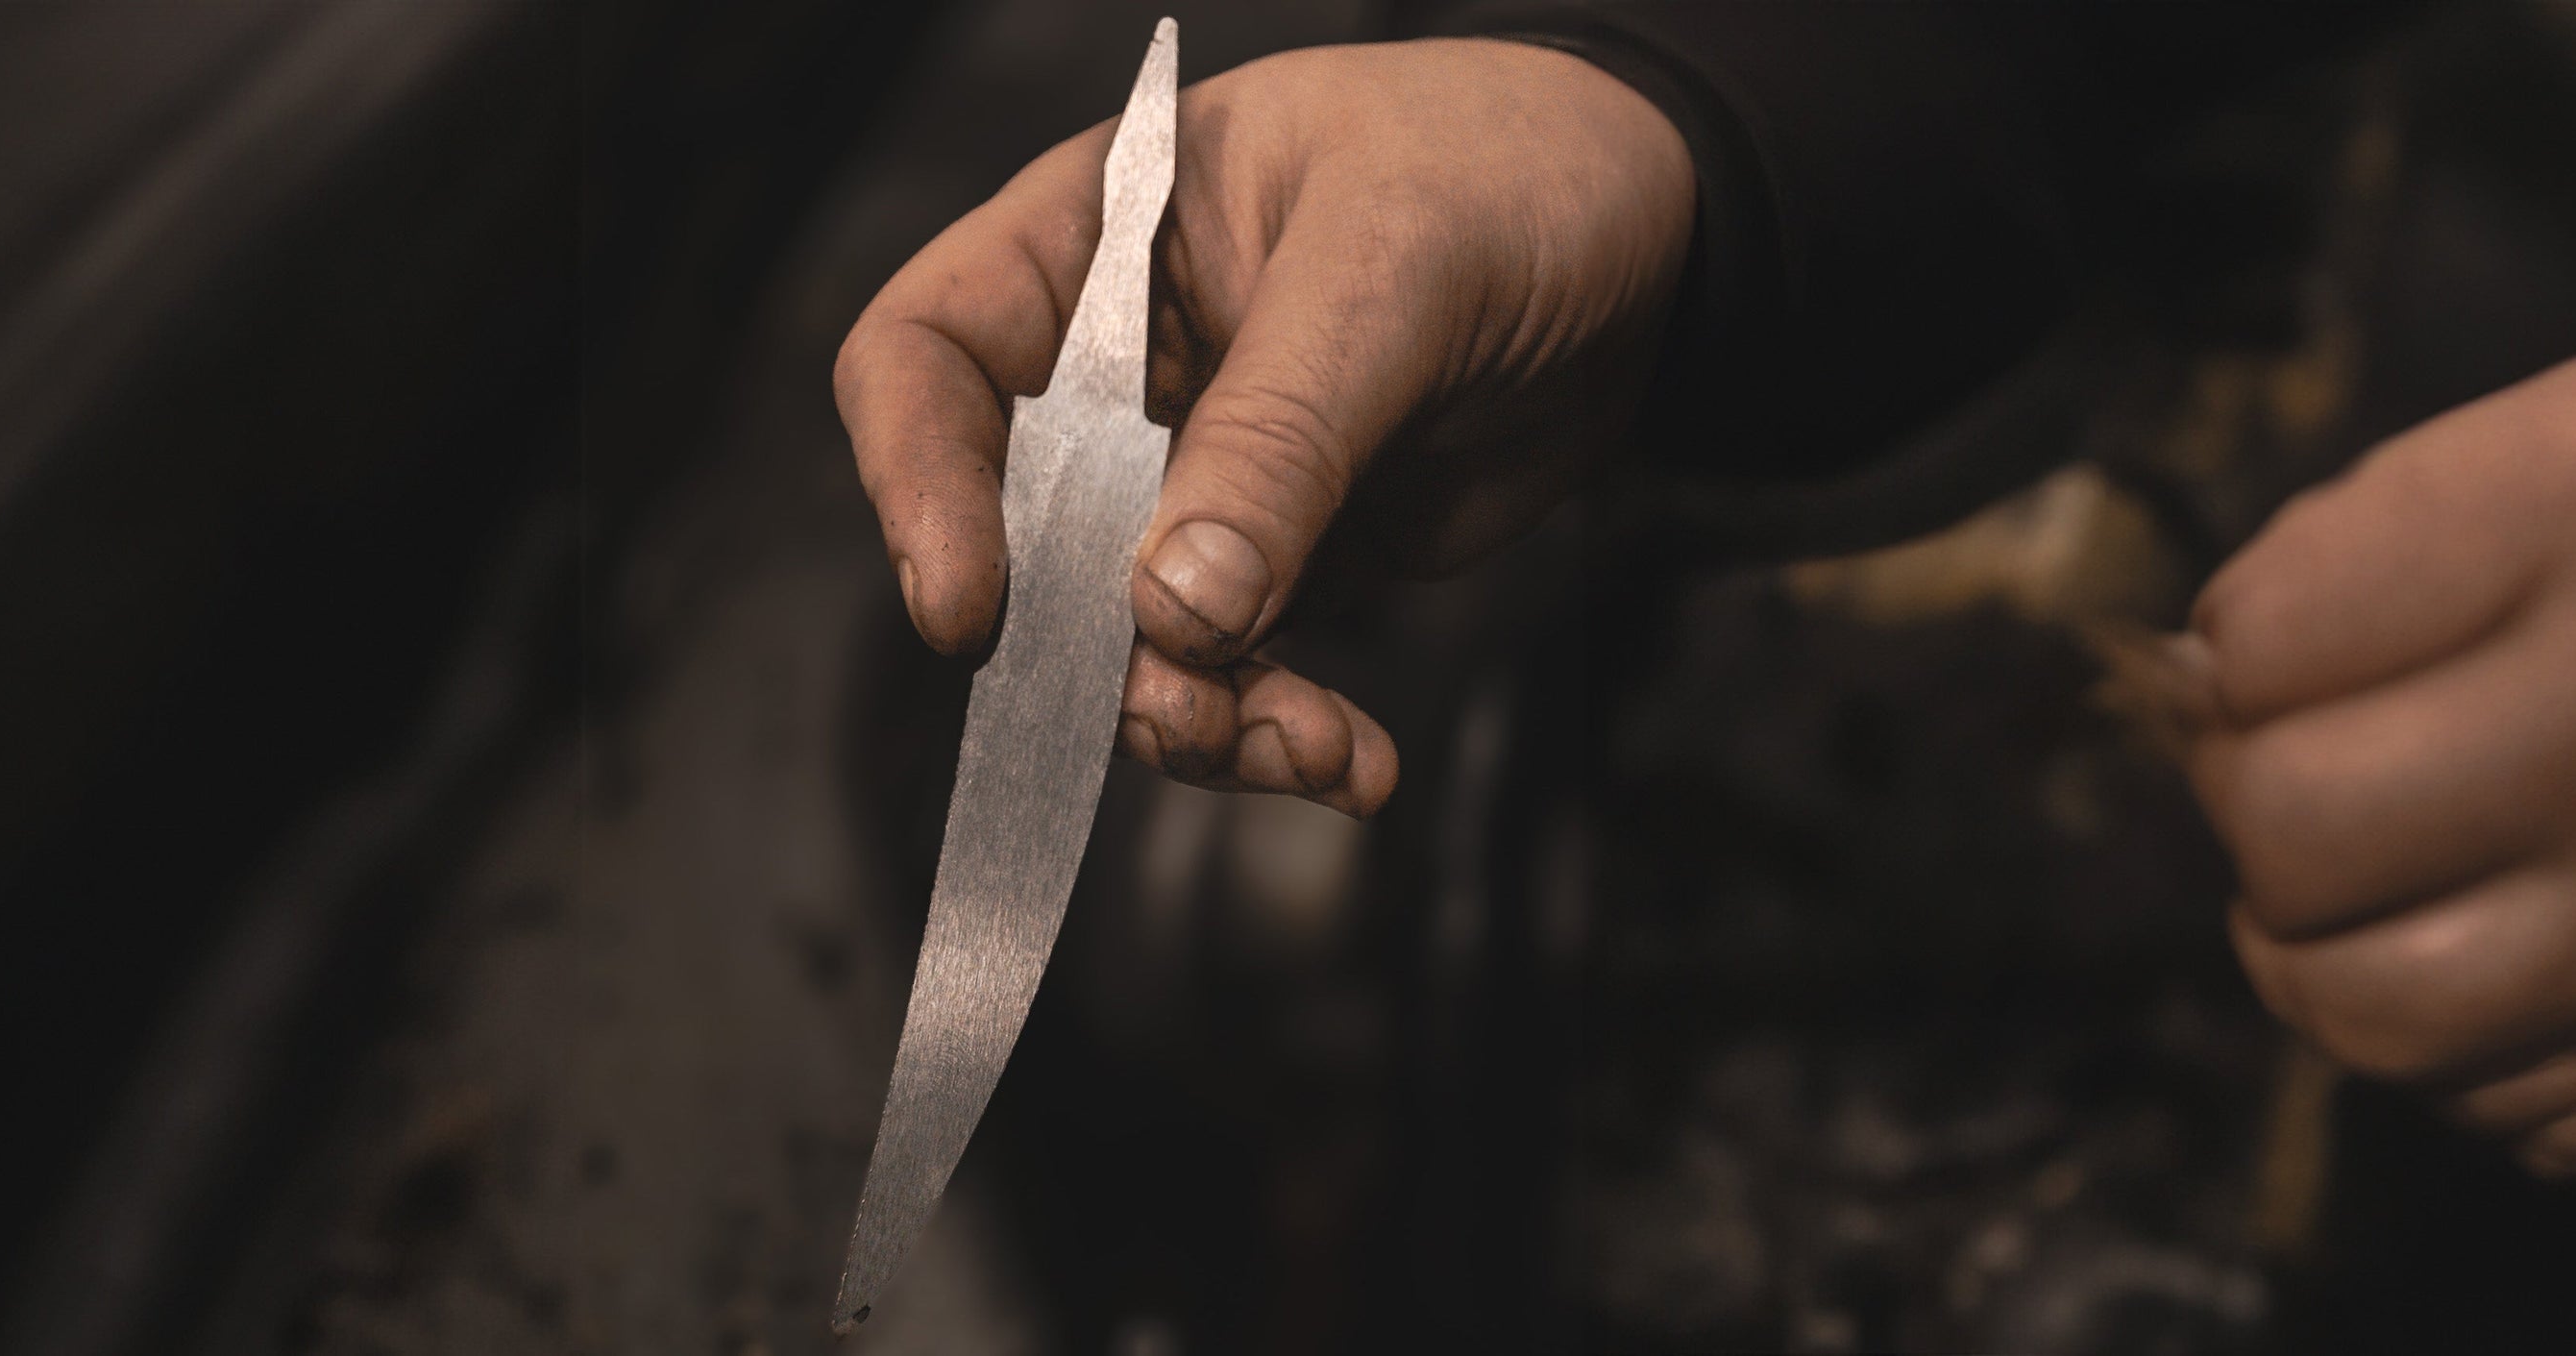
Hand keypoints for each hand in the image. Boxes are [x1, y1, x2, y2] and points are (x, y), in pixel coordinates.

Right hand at [837, 38, 1693, 815]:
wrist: (1658, 228)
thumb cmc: (1510, 166)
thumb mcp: (1397, 263)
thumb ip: (1283, 431)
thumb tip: (1175, 607)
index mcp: (1092, 241)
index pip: (926, 357)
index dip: (917, 485)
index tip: (974, 609)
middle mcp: (1116, 372)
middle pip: (1015, 537)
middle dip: (1086, 649)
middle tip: (1185, 709)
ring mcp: (1195, 476)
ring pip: (1125, 636)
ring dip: (1197, 717)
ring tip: (1306, 747)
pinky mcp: (1283, 558)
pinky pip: (1238, 672)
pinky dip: (1283, 732)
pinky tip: (1353, 760)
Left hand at [2174, 290, 2575, 1175]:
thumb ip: (2400, 527)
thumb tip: (2211, 660)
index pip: (2259, 646)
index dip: (2235, 646)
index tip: (2284, 639)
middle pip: (2287, 833)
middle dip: (2257, 794)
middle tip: (2311, 761)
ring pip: (2369, 1009)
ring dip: (2316, 948)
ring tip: (2362, 884)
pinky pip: (2509, 1116)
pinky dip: (2465, 1058)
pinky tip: (2507, 963)